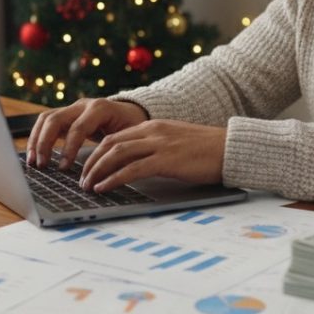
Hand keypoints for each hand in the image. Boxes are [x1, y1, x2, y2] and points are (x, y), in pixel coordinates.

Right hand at [25, 98, 147, 167]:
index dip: (69, 148)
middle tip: (42, 165)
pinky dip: (37, 138)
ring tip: (32, 162)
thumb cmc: (133, 127)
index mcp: (101, 109)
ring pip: (46, 118)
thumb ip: (118, 153)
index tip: (63, 168)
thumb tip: (105, 176)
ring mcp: (73, 108)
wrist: (132, 112)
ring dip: (36, 140)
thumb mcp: (130, 138)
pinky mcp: (66, 115)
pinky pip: (46, 123)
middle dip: (45, 143)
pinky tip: (34, 155)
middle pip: (55, 119)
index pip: (78, 127)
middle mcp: (83, 105)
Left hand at [78, 120, 225, 192]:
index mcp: (154, 126)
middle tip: (82, 179)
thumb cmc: (207, 151)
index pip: (116, 137)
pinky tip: (104, 188)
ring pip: (116, 154)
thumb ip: (156, 147)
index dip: (97, 152)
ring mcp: (159, 144)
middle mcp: (153, 132)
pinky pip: (132, 169)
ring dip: (97, 171)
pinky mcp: (166, 160)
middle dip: (92, 162)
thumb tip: (138, 163)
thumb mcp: (177, 142)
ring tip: (88, 186)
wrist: (231, 148)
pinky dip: (114, 178)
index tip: (88, 167)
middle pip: (110, 144)